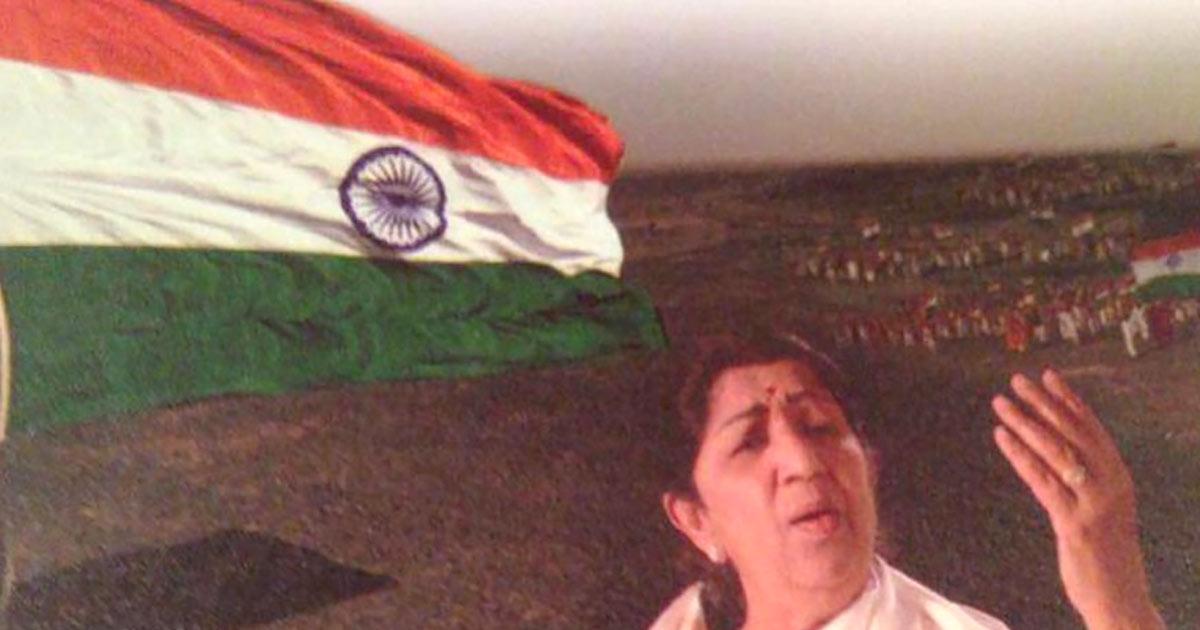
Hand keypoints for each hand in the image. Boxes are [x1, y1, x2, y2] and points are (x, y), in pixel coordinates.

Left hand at [991, 369, 1163, 629]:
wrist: (1118, 595)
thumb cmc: (1105, 551)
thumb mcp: (1102, 508)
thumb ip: (1086, 480)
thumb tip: (1058, 450)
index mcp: (1118, 476)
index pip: (1091, 429)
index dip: (1069, 400)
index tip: (1048, 375)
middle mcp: (1110, 484)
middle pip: (1072, 433)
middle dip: (1043, 404)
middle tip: (1016, 380)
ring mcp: (1093, 503)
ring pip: (1054, 452)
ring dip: (1024, 423)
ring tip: (1000, 402)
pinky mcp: (1073, 524)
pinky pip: (1042, 481)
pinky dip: (1020, 455)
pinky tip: (1001, 437)